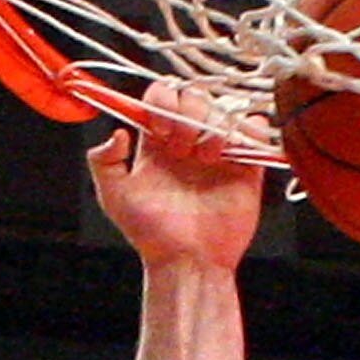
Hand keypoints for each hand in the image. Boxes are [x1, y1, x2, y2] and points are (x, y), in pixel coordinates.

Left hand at [88, 78, 266, 270]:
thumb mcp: (115, 199)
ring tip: (208, 158)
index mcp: (159, 142)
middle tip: (183, 147)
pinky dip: (249, 130)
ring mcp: (218, 151)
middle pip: (194, 97)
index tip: (159, 130)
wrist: (188, 262)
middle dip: (188, 113)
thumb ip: (104, 163)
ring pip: (223, 108)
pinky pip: (256, 128)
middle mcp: (189, 141)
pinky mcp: (246, 165)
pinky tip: (232, 153)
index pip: (162, 97)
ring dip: (214, 126)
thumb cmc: (152, 236)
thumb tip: (117, 132)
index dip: (162, 103)